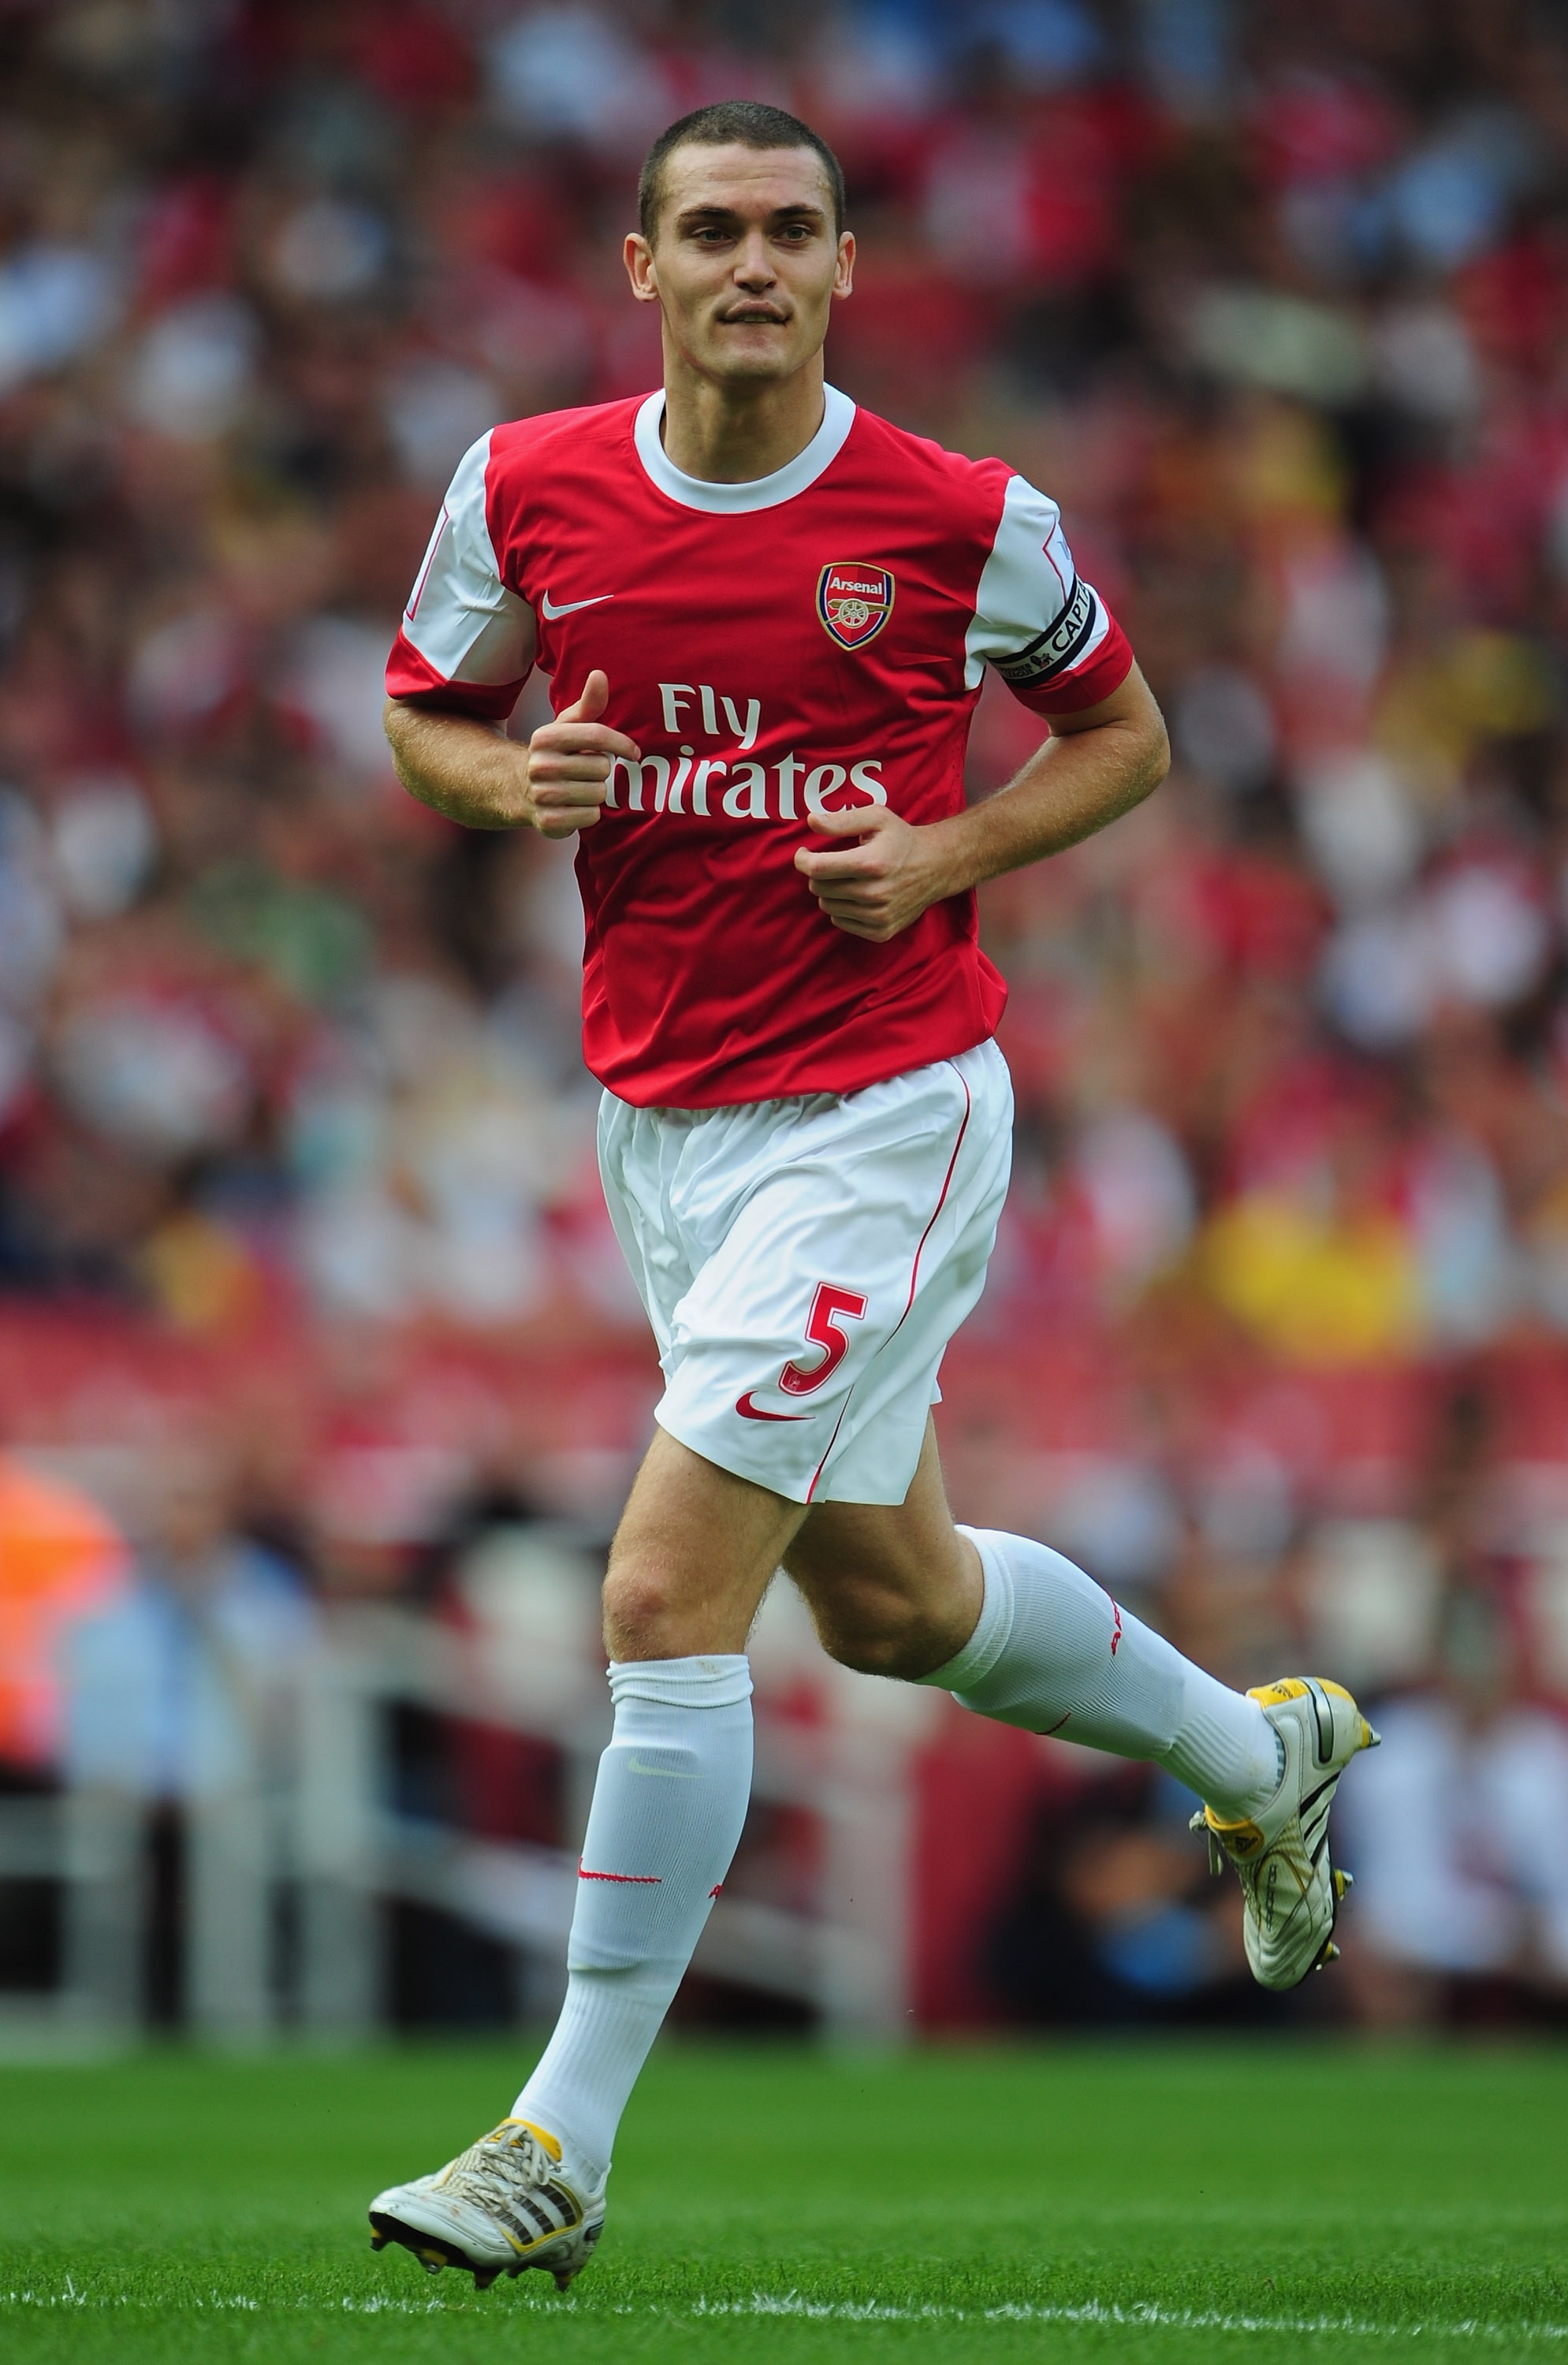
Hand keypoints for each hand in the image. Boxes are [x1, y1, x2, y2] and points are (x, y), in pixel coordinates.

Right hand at [523, 670, 638, 837]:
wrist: (518, 790)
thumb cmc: (555, 754)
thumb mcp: (567, 727)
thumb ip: (588, 703)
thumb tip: (599, 674)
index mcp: (545, 737)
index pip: (597, 736)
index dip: (622, 744)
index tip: (635, 753)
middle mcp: (540, 765)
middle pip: (602, 768)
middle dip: (601, 771)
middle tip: (586, 772)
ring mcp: (542, 795)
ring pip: (599, 794)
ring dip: (597, 793)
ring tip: (580, 788)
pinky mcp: (549, 822)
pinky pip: (591, 817)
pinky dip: (589, 814)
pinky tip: (575, 806)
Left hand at [793, 802, 958, 941]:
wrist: (936, 867)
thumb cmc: (901, 839)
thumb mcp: (876, 818)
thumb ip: (841, 820)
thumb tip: (811, 820)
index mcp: (871, 863)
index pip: (817, 868)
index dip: (802, 859)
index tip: (804, 853)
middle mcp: (875, 893)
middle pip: (819, 888)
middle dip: (819, 874)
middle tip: (832, 864)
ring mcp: (879, 916)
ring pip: (828, 907)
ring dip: (830, 892)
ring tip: (847, 878)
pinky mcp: (881, 931)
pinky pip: (841, 922)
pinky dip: (842, 909)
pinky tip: (857, 895)